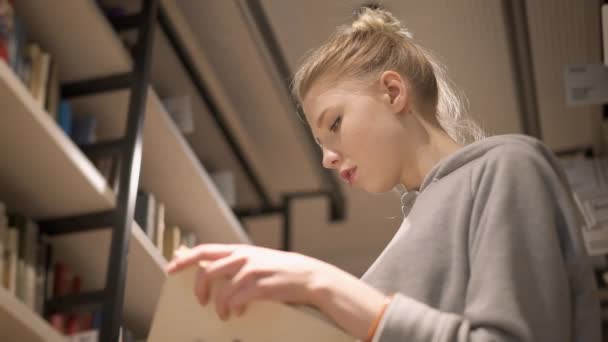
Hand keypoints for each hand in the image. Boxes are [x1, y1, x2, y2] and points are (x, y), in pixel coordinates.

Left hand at [166, 244, 325, 319]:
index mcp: (240, 250)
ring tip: (224, 313)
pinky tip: (238, 312)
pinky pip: (236, 301)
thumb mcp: (256, 259)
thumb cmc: (280, 270)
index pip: (204, 250)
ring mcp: (251, 271)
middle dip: (199, 289)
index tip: (170, 269)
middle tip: (201, 302)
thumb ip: (234, 261)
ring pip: (221, 291)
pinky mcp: (260, 287)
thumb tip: (209, 267)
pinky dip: (233, 309)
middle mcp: (243, 257)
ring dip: (219, 306)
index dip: (184, 259)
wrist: (308, 276)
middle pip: (207, 271)